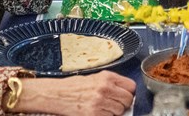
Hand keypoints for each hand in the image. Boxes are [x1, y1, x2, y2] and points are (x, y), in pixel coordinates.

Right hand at [17, 71, 135, 115]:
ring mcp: (100, 102)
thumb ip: (111, 83)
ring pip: (119, 111)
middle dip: (123, 103)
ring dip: (114, 111)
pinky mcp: (94, 114)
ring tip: (102, 107)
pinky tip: (97, 111)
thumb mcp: (95, 78)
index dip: (129, 92)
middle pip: (127, 100)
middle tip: (114, 103)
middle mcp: (105, 88)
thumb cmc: (74, 86)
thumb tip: (125, 92)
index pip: (131, 86)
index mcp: (106, 77)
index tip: (125, 94)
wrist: (57, 94)